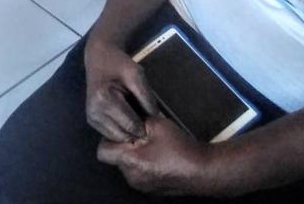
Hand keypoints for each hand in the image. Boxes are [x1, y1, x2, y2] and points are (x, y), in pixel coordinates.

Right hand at [84, 35, 158, 141]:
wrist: (99, 57)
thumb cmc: (118, 64)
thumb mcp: (136, 74)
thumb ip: (146, 96)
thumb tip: (156, 119)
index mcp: (104, 99)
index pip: (130, 124)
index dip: (145, 125)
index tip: (152, 121)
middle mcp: (94, 111)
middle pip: (124, 135)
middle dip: (136, 131)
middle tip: (145, 121)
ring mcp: (91, 117)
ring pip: (117, 137)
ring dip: (128, 132)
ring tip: (136, 118)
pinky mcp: (91, 120)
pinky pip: (110, 134)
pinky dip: (120, 130)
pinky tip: (126, 119)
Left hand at [97, 115, 215, 195]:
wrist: (201, 170)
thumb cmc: (177, 146)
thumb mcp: (156, 123)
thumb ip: (136, 118)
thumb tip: (126, 113)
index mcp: (129, 161)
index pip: (102, 151)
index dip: (109, 137)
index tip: (123, 129)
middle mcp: (131, 177)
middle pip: (115, 158)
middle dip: (124, 144)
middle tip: (140, 134)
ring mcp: (141, 186)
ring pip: (127, 165)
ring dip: (134, 154)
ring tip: (152, 144)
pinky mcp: (151, 190)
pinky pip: (139, 173)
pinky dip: (143, 164)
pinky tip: (159, 155)